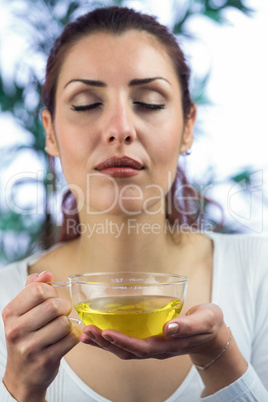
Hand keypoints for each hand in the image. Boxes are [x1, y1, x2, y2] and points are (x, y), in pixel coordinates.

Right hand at [2, 271, 81, 401]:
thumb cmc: (26, 336)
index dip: (51, 291)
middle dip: (64, 307)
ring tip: (60, 328)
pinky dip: (73, 336)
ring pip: (64, 323)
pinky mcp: (45, 360)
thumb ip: (33, 288)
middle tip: (61, 314)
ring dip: (68, 324)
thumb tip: (47, 274)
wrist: (22, 375)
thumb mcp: (22, 311)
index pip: (38, 290)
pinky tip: (65, 339)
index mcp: (10, 312)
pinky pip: (71, 338)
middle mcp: (16, 330)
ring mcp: (29, 347)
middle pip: (54, 306)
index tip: (50, 299)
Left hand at [80, 303, 227, 360]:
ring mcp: (153, 346)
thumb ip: (189, 324)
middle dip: (106, 343)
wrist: (212, 333)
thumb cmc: (209, 324)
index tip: (106, 333)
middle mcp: (158, 349)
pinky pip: (127, 343)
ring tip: (86, 333)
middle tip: (88, 331)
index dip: (124, 342)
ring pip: (124, 349)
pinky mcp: (150, 339)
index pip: (142, 348)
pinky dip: (111, 339)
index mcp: (169, 345)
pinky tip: (99, 332)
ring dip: (104, 343)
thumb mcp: (205, 320)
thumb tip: (170, 327)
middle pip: (127, 352)